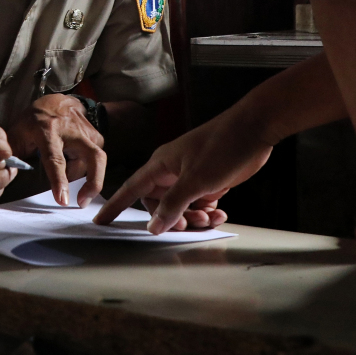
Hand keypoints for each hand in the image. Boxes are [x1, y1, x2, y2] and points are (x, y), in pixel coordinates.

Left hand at [8, 94, 104, 206]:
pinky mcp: (97, 137)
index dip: (59, 180)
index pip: (55, 159)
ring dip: (80, 175)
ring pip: (93, 162)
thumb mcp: (17, 132)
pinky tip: (71, 163)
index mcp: (48, 131)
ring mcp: (88, 133)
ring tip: (63, 173)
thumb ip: (10, 153)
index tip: (62, 200)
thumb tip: (3, 172)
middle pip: (93, 158)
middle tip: (82, 202)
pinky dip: (84, 168)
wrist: (56, 101)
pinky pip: (94, 160)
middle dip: (94, 183)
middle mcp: (72, 131)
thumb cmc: (34, 120)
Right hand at [94, 102, 274, 232]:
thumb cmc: (222, 146)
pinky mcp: (209, 179)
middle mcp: (173, 170)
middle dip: (171, 218)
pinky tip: (221, 213)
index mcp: (161, 164)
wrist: (254, 128)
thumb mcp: (196, 180)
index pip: (132, 188)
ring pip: (182, 206)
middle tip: (187, 225)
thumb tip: (154, 226)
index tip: (100, 221)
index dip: (116, 205)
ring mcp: (191, 174)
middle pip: (159, 203)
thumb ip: (173, 204)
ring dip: (194, 217)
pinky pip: (200, 203)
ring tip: (211, 217)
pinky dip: (208, 212)